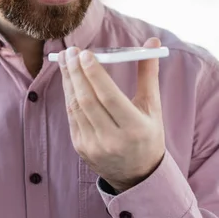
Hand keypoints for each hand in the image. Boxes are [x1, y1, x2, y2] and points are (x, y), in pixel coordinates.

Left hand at [59, 38, 165, 191]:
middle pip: (88, 100)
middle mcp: (112, 140)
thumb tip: (152, 42)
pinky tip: (68, 78)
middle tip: (71, 51)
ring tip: (66, 59)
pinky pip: (71, 116)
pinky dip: (69, 95)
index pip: (109, 98)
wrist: (137, 175)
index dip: (94, 74)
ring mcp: (93, 146)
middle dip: (76, 72)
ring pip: (75, 106)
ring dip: (69, 81)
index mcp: (134, 129)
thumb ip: (148, 74)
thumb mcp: (152, 107)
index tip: (84, 53)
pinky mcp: (80, 148)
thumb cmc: (147, 134)